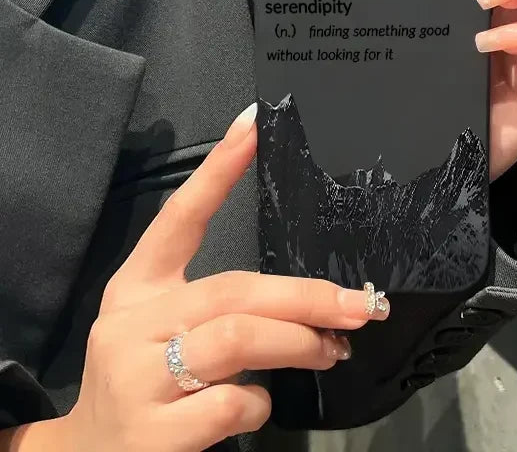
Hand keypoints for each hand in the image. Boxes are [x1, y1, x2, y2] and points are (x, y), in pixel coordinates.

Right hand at [1, 106, 387, 451]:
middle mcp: (130, 324)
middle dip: (305, 296)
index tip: (253, 125)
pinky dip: (259, 403)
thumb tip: (313, 303)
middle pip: (232, 289)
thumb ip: (221, 308)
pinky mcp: (151, 435)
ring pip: (236, 339)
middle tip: (357, 306)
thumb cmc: (140, 381)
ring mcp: (136, 379)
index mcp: (136, 288)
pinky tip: (254, 405)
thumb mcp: (164, 330)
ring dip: (298, 343)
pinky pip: (231, 404)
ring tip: (330, 350)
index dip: (218, 171)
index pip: (179, 218)